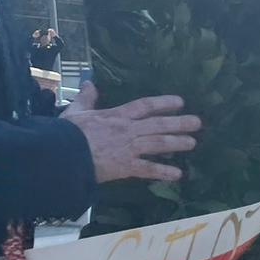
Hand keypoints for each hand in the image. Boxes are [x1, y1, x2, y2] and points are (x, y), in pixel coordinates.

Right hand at [61, 83, 201, 183]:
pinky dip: (163, 172)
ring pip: (158, 143)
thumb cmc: (66, 133)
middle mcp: (128, 130)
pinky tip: (178, 175)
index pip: (145, 106)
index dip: (164, 103)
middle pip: (158, 124)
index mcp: (117, 115)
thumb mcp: (76, 112)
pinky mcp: (125, 167)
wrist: (62, 155)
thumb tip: (89, 84)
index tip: (180, 102)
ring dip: (177, 143)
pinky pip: (148, 169)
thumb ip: (86, 98)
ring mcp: (129, 148)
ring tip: (193, 143)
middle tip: (197, 122)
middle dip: (179, 123)